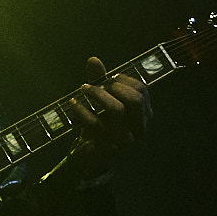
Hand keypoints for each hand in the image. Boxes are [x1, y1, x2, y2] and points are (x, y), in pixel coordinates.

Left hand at [70, 56, 152, 178]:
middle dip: (113, 87)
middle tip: (95, 85)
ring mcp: (125, 139)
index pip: (142, 90)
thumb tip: (94, 59)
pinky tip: (72, 103)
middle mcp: (139, 127)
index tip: (108, 77)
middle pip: (135, 99)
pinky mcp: (108, 148)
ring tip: (83, 89)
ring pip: (117, 110)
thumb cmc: (99, 125)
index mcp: (143, 115)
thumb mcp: (101, 101)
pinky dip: (82, 111)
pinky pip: (96, 125)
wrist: (89, 156)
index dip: (123, 79)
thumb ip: (99, 80)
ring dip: (97, 95)